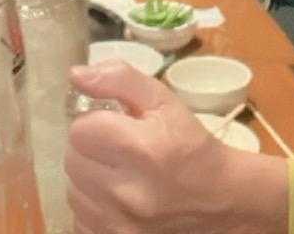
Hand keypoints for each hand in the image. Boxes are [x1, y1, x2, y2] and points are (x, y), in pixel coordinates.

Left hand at [66, 62, 287, 233]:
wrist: (220, 198)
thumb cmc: (190, 144)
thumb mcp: (164, 101)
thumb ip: (119, 79)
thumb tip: (76, 74)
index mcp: (143, 150)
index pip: (81, 129)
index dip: (95, 122)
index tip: (114, 125)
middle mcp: (129, 192)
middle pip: (72, 159)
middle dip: (90, 148)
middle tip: (116, 148)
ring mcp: (121, 223)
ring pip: (73, 189)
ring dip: (88, 177)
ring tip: (116, 172)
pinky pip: (79, 218)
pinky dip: (92, 205)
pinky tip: (115, 197)